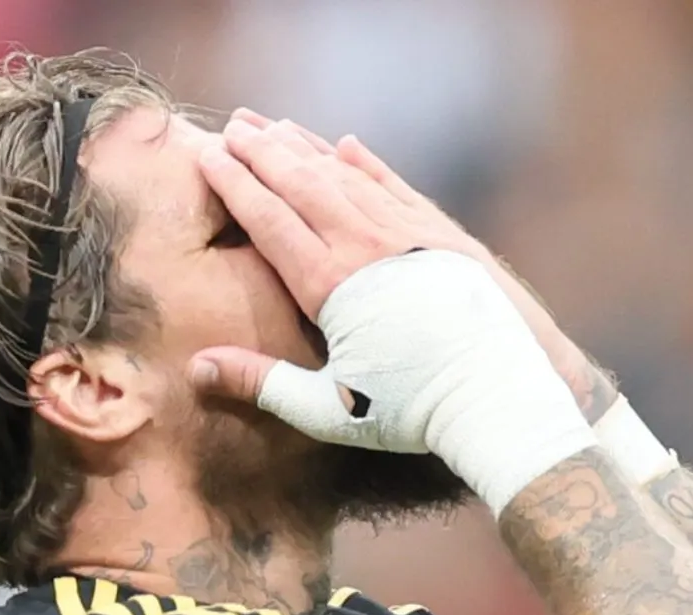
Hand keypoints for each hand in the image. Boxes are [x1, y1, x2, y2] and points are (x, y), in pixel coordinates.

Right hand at [227, 110, 614, 418]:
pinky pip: (395, 188)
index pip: (268, 219)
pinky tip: (348, 146)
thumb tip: (197, 368)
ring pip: (346, 177)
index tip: (209, 154)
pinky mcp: (440, 238)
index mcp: (328, 285)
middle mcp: (364, 247)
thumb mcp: (326, 409)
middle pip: (301, 184)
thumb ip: (261, 383)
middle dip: (263, 150)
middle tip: (233, 125)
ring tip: (275, 126)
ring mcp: (405, 236)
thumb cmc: (408, 412)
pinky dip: (368, 164)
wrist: (495, 395)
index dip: (234, 183)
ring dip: (307, 148)